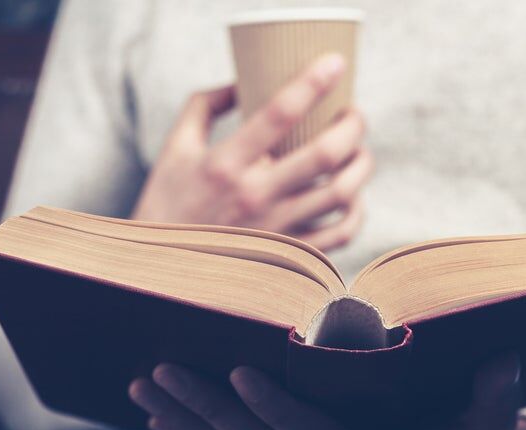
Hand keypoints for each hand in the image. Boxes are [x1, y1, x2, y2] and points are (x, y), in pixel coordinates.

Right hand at [132, 53, 372, 251]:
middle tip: (354, 114)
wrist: (163, 269)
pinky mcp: (289, 254)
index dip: (312, 82)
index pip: (278, 113)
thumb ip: (204, 105)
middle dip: (352, 125)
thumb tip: (243, 79)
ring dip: (362, 164)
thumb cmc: (170, 202)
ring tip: (360, 151)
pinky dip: (357, 211)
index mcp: (225, 163)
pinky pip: (341, 234)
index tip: (335, 63)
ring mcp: (276, 228)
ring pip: (342, 193)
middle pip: (325, 153)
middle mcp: (254, 195)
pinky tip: (352, 196)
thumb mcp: (175, 147)